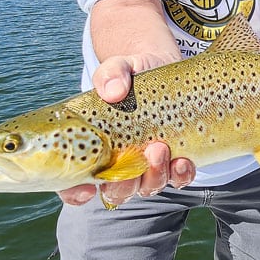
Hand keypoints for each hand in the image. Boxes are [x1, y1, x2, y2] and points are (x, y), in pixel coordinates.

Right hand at [59, 53, 195, 206]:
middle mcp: (119, 164)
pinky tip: (183, 161)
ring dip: (154, 176)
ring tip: (160, 148)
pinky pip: (178, 179)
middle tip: (138, 155)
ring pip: (147, 187)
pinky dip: (181, 175)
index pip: (75, 183)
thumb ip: (110, 74)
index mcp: (92, 148)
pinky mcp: (175, 160)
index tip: (86, 187)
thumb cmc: (132, 73)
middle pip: (116, 192)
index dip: (76, 193)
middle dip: (125, 184)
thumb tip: (113, 91)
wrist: (165, 66)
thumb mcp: (119, 67)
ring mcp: (148, 165)